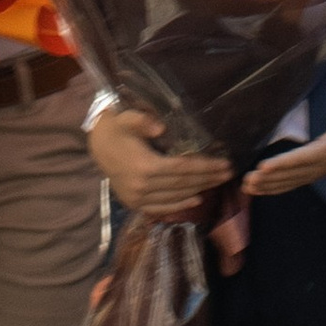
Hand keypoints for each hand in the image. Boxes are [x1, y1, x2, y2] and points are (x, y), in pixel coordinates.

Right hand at [85, 103, 232, 223]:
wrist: (96, 144)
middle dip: (208, 179)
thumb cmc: (116, 127)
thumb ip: (142, 120)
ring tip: (218, 183)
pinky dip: (180, 205)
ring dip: (199, 190)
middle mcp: (142, 186)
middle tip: (228, 173)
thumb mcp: (126, 117)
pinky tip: (196, 199)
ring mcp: (137, 198)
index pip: (182, 169)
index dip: (205, 167)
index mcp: (144, 166)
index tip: (225, 164)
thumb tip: (161, 129)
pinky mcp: (134, 204)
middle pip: (182, 184)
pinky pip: (161, 207)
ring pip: (175, 197)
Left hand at [243, 114, 325, 198]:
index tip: (264, 167)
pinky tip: (257, 190)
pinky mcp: (308, 176)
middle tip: (247, 180)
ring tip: (247, 187)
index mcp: (325, 153)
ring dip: (267, 185)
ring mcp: (312, 174)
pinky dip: (272, 188)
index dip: (282, 164)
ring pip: (287, 182)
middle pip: (290, 174)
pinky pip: (289, 184)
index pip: (300, 159)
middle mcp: (317, 167)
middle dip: (268, 178)